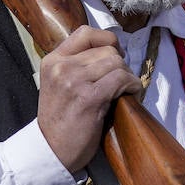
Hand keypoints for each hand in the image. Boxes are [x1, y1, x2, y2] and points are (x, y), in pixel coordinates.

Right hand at [36, 26, 142, 172]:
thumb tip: (111, 52)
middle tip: (120, 82)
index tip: (115, 54)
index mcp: (52, 61)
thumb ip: (76, 65)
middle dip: (120, 64)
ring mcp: (74, 81)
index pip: (85, 33)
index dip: (107, 40)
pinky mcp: (89, 98)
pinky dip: (132, 85)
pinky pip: (121, 78)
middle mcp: (61, 67)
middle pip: (106, 50)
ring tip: (125, 89)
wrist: (52, 151)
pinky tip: (131, 93)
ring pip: (116, 62)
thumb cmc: (60, 120)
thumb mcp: (59, 84)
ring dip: (127, 75)